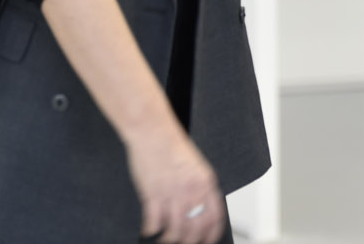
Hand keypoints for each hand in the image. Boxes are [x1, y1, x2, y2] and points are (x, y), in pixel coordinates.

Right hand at [127, 124, 224, 243]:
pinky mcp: (152, 194)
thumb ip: (200, 186)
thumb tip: (199, 207)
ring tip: (164, 238)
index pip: (215, 217)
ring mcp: (172, 194)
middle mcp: (192, 190)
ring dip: (168, 239)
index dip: (211, 234)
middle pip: (195, 229)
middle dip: (189, 242)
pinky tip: (148, 230)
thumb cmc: (171, 145)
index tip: (206, 242)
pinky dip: (150, 230)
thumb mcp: (196, 165)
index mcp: (206, 182)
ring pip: (175, 231)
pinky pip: (153, 223)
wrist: (153, 131)